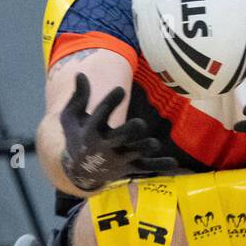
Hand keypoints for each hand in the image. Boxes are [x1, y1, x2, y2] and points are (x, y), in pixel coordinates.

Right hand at [58, 74, 177, 191]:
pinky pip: (146, 167)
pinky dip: (159, 165)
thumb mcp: (71, 118)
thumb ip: (79, 97)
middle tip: (140, 124)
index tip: (121, 90)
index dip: (110, 102)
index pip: (101, 115)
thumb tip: (80, 73)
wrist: (80, 171)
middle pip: (118, 138)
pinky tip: (174, 163)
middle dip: (128, 132)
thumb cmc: (78, 137)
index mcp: (91, 131)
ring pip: (134, 153)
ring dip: (144, 148)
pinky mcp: (130, 167)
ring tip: (154, 143)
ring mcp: (119, 158)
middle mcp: (105, 146)